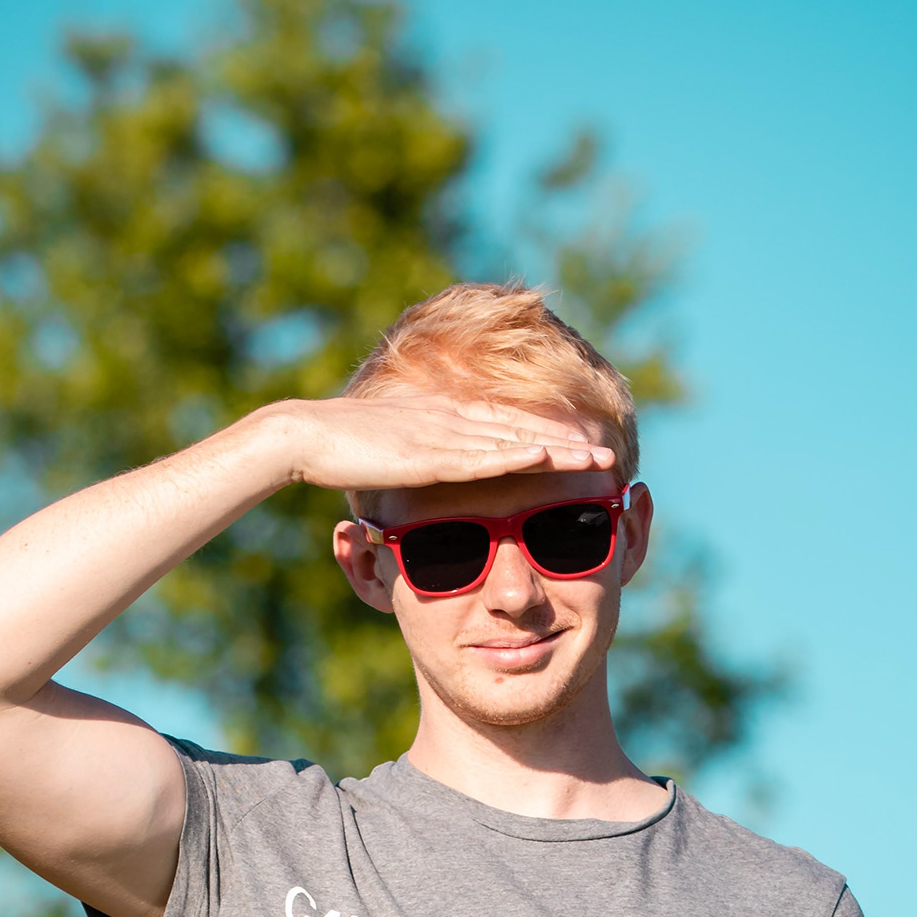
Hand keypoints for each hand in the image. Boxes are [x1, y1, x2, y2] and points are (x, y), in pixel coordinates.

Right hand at [266, 391, 615, 496]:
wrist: (305, 436)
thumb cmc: (341, 452)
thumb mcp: (393, 464)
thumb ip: (419, 472)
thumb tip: (432, 492)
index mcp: (447, 425)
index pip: (509, 432)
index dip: (549, 443)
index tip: (582, 453)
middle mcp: (454, 424)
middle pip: (524, 434)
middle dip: (569, 446)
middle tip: (610, 456)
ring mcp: (444, 436)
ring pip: (514, 442)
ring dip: (558, 450)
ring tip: (598, 458)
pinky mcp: (428, 453)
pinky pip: (481, 455)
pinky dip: (516, 454)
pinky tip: (546, 456)